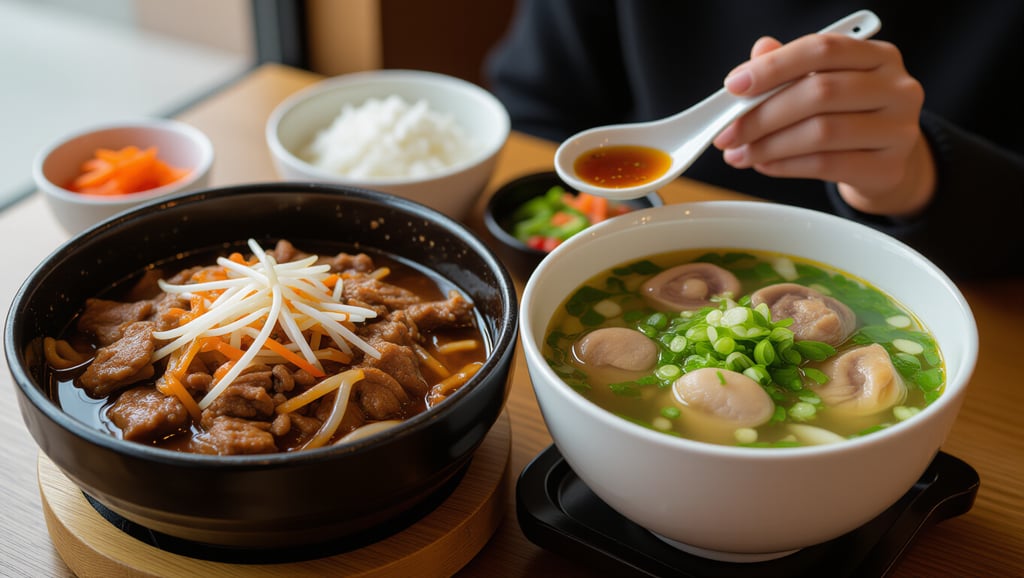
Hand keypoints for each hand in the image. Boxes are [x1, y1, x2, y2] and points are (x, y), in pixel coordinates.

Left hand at [711, 34, 934, 216]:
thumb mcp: (822, 84)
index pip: (821, 50)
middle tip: (727, 133)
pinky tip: (765, 164)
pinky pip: (827, 165)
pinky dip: (787, 165)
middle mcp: (897, 88)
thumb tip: (751, 64)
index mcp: (878, 56)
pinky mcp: (888, 168)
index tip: (734, 86)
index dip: (774, 66)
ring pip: (821, 132)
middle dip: (762, 114)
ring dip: (769, 145)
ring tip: (740, 153)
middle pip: (820, 93)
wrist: (884, 161)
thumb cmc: (847, 116)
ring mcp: (899, 129)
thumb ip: (788, 70)